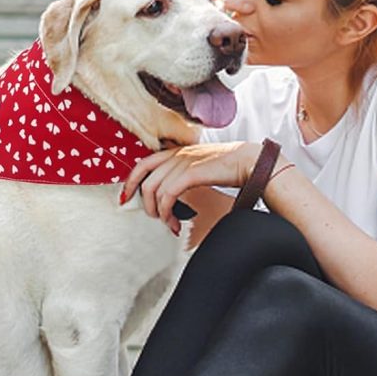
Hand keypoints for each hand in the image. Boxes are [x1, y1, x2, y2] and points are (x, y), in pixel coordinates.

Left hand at [121, 141, 259, 234]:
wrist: (250, 161)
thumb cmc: (230, 167)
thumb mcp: (200, 166)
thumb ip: (183, 173)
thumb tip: (171, 193)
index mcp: (177, 151)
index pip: (143, 163)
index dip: (130, 181)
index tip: (126, 197)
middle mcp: (177, 154)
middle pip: (144, 179)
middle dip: (144, 203)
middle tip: (153, 217)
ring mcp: (183, 162)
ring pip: (155, 190)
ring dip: (159, 213)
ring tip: (170, 224)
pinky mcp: (191, 173)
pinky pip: (168, 195)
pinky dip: (167, 212)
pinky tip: (175, 223)